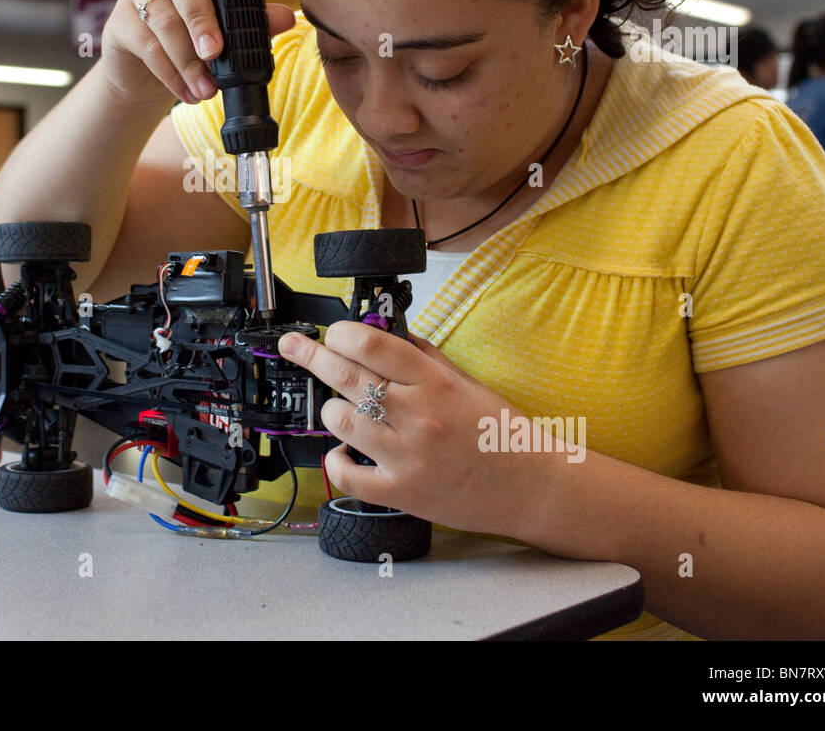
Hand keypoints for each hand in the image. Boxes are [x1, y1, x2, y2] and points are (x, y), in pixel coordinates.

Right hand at [100, 0, 295, 106]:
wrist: (145, 74)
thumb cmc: (192, 42)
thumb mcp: (227, 33)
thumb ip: (255, 22)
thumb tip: (286, 18)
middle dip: (200, 18)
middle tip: (215, 52)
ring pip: (164, 20)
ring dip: (188, 60)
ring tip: (208, 89)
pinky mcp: (120, 23)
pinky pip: (148, 48)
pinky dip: (172, 76)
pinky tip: (190, 93)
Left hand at [277, 321, 549, 536]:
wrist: (530, 486)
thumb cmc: (500, 433)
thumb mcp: (466, 382)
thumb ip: (425, 358)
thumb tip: (387, 333)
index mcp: (435, 383)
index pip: (372, 345)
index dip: (341, 334)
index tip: (330, 333)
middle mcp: (418, 416)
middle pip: (346, 376)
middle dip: (312, 356)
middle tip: (295, 346)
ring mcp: (407, 456)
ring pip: (340, 420)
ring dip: (330, 409)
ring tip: (337, 407)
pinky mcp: (400, 492)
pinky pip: (347, 474)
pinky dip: (335, 460)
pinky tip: (341, 451)